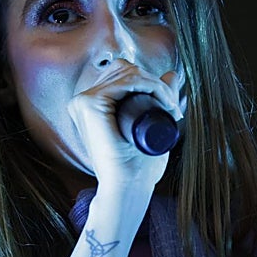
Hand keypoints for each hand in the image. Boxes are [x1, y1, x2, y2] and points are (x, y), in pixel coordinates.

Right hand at [68, 59, 183, 193]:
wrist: (127, 187)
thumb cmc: (137, 165)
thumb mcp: (151, 122)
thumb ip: (159, 98)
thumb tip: (172, 75)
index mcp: (91, 105)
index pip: (122, 74)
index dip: (149, 82)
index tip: (171, 105)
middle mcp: (83, 100)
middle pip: (124, 69)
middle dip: (155, 82)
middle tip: (173, 106)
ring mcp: (83, 100)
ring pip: (128, 72)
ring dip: (157, 84)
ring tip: (170, 106)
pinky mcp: (89, 103)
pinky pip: (127, 80)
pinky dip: (151, 85)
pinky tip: (163, 101)